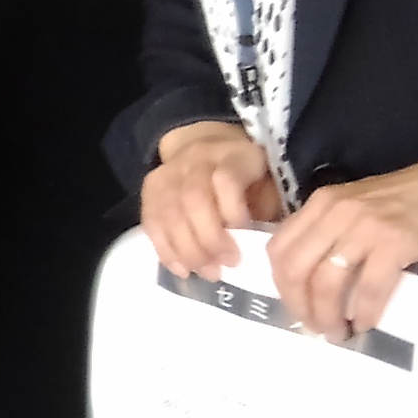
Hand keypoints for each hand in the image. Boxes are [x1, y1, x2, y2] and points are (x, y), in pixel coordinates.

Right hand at [142, 120, 281, 278]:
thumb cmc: (246, 176)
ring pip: (170, 214)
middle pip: (193, 199)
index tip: (247, 240)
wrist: (205, 146)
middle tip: (225, 264)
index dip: (233, 213)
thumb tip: (256, 246)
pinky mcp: (150, 190)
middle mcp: (195, 160)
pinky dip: (166, 251)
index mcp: (231, 156)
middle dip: (209, 240)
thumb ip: (265, 210)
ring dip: (188, 251)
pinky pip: (152, 223)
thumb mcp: (267, 183)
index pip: (225, 180)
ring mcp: (168, 174)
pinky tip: (183, 268)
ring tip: (207, 272)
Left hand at [271, 161, 417, 340]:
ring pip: (326, 281)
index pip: (279, 250)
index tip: (297, 310)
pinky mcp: (395, 242)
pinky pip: (368, 287)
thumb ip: (331, 233)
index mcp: (321, 204)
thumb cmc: (411, 201)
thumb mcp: (357, 208)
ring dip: (329, 315)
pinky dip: (364, 311)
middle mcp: (335, 212)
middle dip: (301, 307)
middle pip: (295, 269)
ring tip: (340, 333)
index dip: (282, 287)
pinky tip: (366, 323)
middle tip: (317, 328)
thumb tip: (312, 281)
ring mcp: (365, 227)